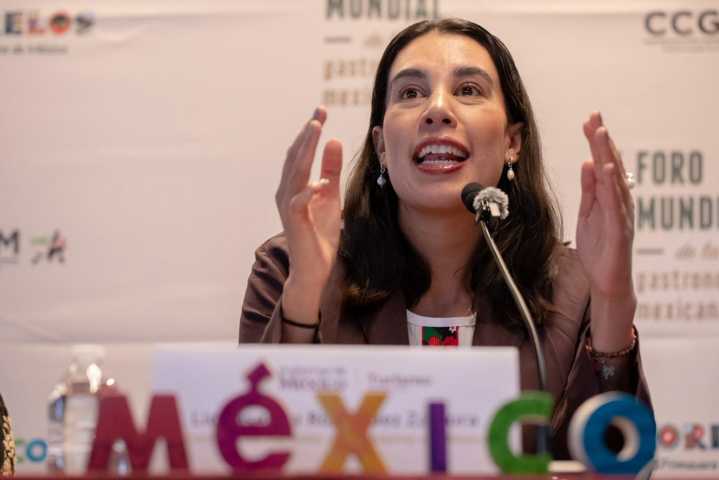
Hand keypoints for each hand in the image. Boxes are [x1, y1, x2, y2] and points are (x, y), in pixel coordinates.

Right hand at [275, 106, 342, 324]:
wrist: (315, 267)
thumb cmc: (321, 232)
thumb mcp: (331, 196)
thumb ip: (331, 170)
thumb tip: (335, 141)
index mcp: (295, 183)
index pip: (301, 152)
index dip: (310, 131)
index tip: (322, 110)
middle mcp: (287, 191)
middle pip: (295, 156)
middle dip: (307, 134)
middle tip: (318, 113)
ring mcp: (289, 206)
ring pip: (294, 173)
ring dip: (304, 151)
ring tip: (315, 131)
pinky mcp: (294, 223)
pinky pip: (298, 203)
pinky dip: (307, 192)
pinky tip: (319, 183)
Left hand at [576, 112, 635, 349]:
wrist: (607, 280)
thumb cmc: (599, 248)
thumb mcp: (588, 213)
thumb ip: (589, 189)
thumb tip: (587, 163)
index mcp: (610, 196)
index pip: (604, 163)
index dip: (597, 142)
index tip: (589, 119)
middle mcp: (620, 201)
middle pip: (611, 165)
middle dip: (602, 140)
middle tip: (595, 115)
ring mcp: (621, 214)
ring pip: (614, 179)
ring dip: (607, 155)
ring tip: (600, 133)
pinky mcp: (618, 229)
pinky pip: (614, 204)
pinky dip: (612, 185)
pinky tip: (607, 168)